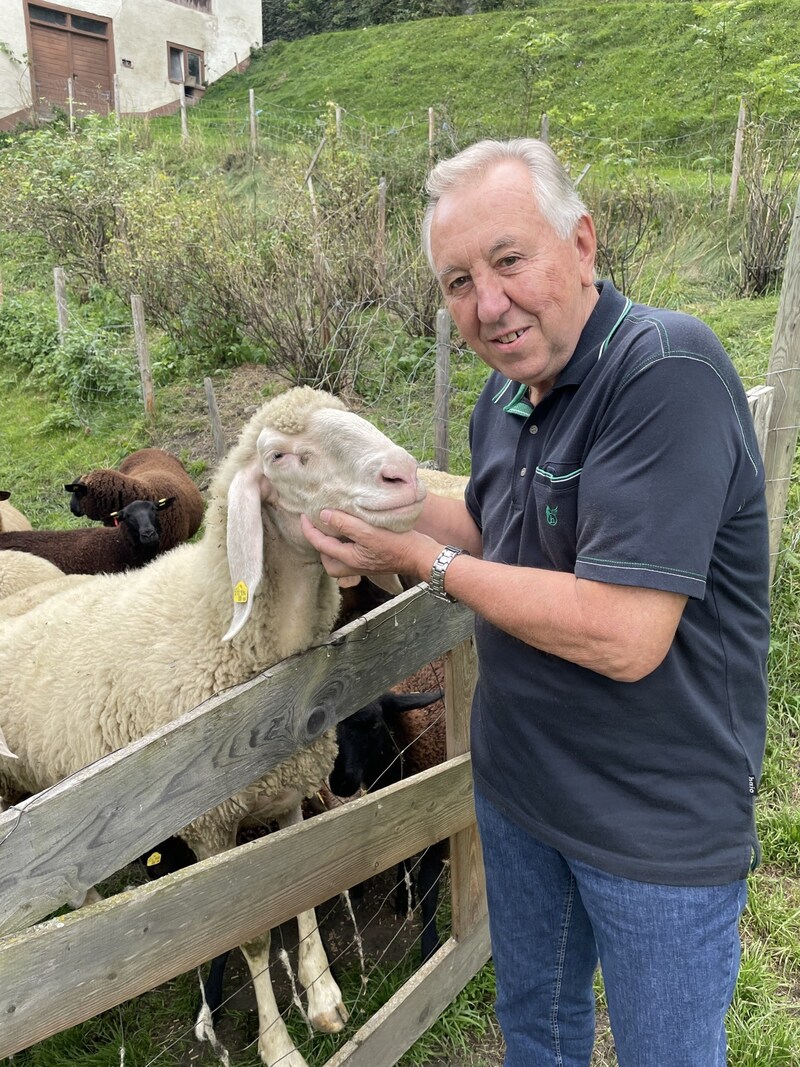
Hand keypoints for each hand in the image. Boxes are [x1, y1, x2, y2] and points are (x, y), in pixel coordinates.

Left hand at [300, 510, 436, 583]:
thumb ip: (345, 524)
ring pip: (341, 560)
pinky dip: (348, 545)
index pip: (321, 545)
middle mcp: (355, 565)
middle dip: (320, 546)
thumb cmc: (397, 545)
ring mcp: (365, 565)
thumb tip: (324, 516)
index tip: (304, 516)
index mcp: (350, 559)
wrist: (422, 557)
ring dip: (334, 547)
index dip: (309, 530)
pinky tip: (354, 532)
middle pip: (329, 561)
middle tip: (319, 528)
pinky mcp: (375, 561)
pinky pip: (353, 555)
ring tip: (335, 529)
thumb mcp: (369, 532)